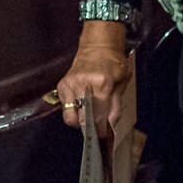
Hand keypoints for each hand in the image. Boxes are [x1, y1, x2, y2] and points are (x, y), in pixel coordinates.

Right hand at [56, 20, 129, 137]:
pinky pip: (65, 108)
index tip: (103, 136)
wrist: (98, 46)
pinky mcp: (61, 86)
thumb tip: (109, 126)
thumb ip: (115, 105)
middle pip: (80, 119)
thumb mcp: (122, 81)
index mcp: (100, 82)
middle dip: (88, 128)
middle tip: (95, 130)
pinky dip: (73, 111)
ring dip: (79, 121)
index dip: (101, 129)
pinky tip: (82, 106)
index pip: (98, 114)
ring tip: (89, 118)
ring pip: (69, 116)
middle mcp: (82, 84)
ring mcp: (69, 85)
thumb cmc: (114, 63)